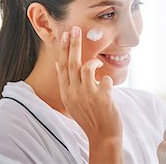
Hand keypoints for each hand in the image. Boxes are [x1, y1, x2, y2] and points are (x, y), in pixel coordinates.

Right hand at [55, 25, 122, 143]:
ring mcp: (87, 95)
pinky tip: (107, 87)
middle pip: (72, 63)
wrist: (102, 135)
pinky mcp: (101, 98)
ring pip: (87, 68)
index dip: (63, 49)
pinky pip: (105, 79)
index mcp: (66, 92)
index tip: (64, 34)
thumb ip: (66, 82)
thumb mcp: (71, 100)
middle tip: (75, 29)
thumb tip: (58, 63)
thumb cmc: (89, 115)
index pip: (62, 66)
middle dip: (73, 44)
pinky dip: (107, 79)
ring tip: (97, 63)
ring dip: (93, 62)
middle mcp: (74, 93)